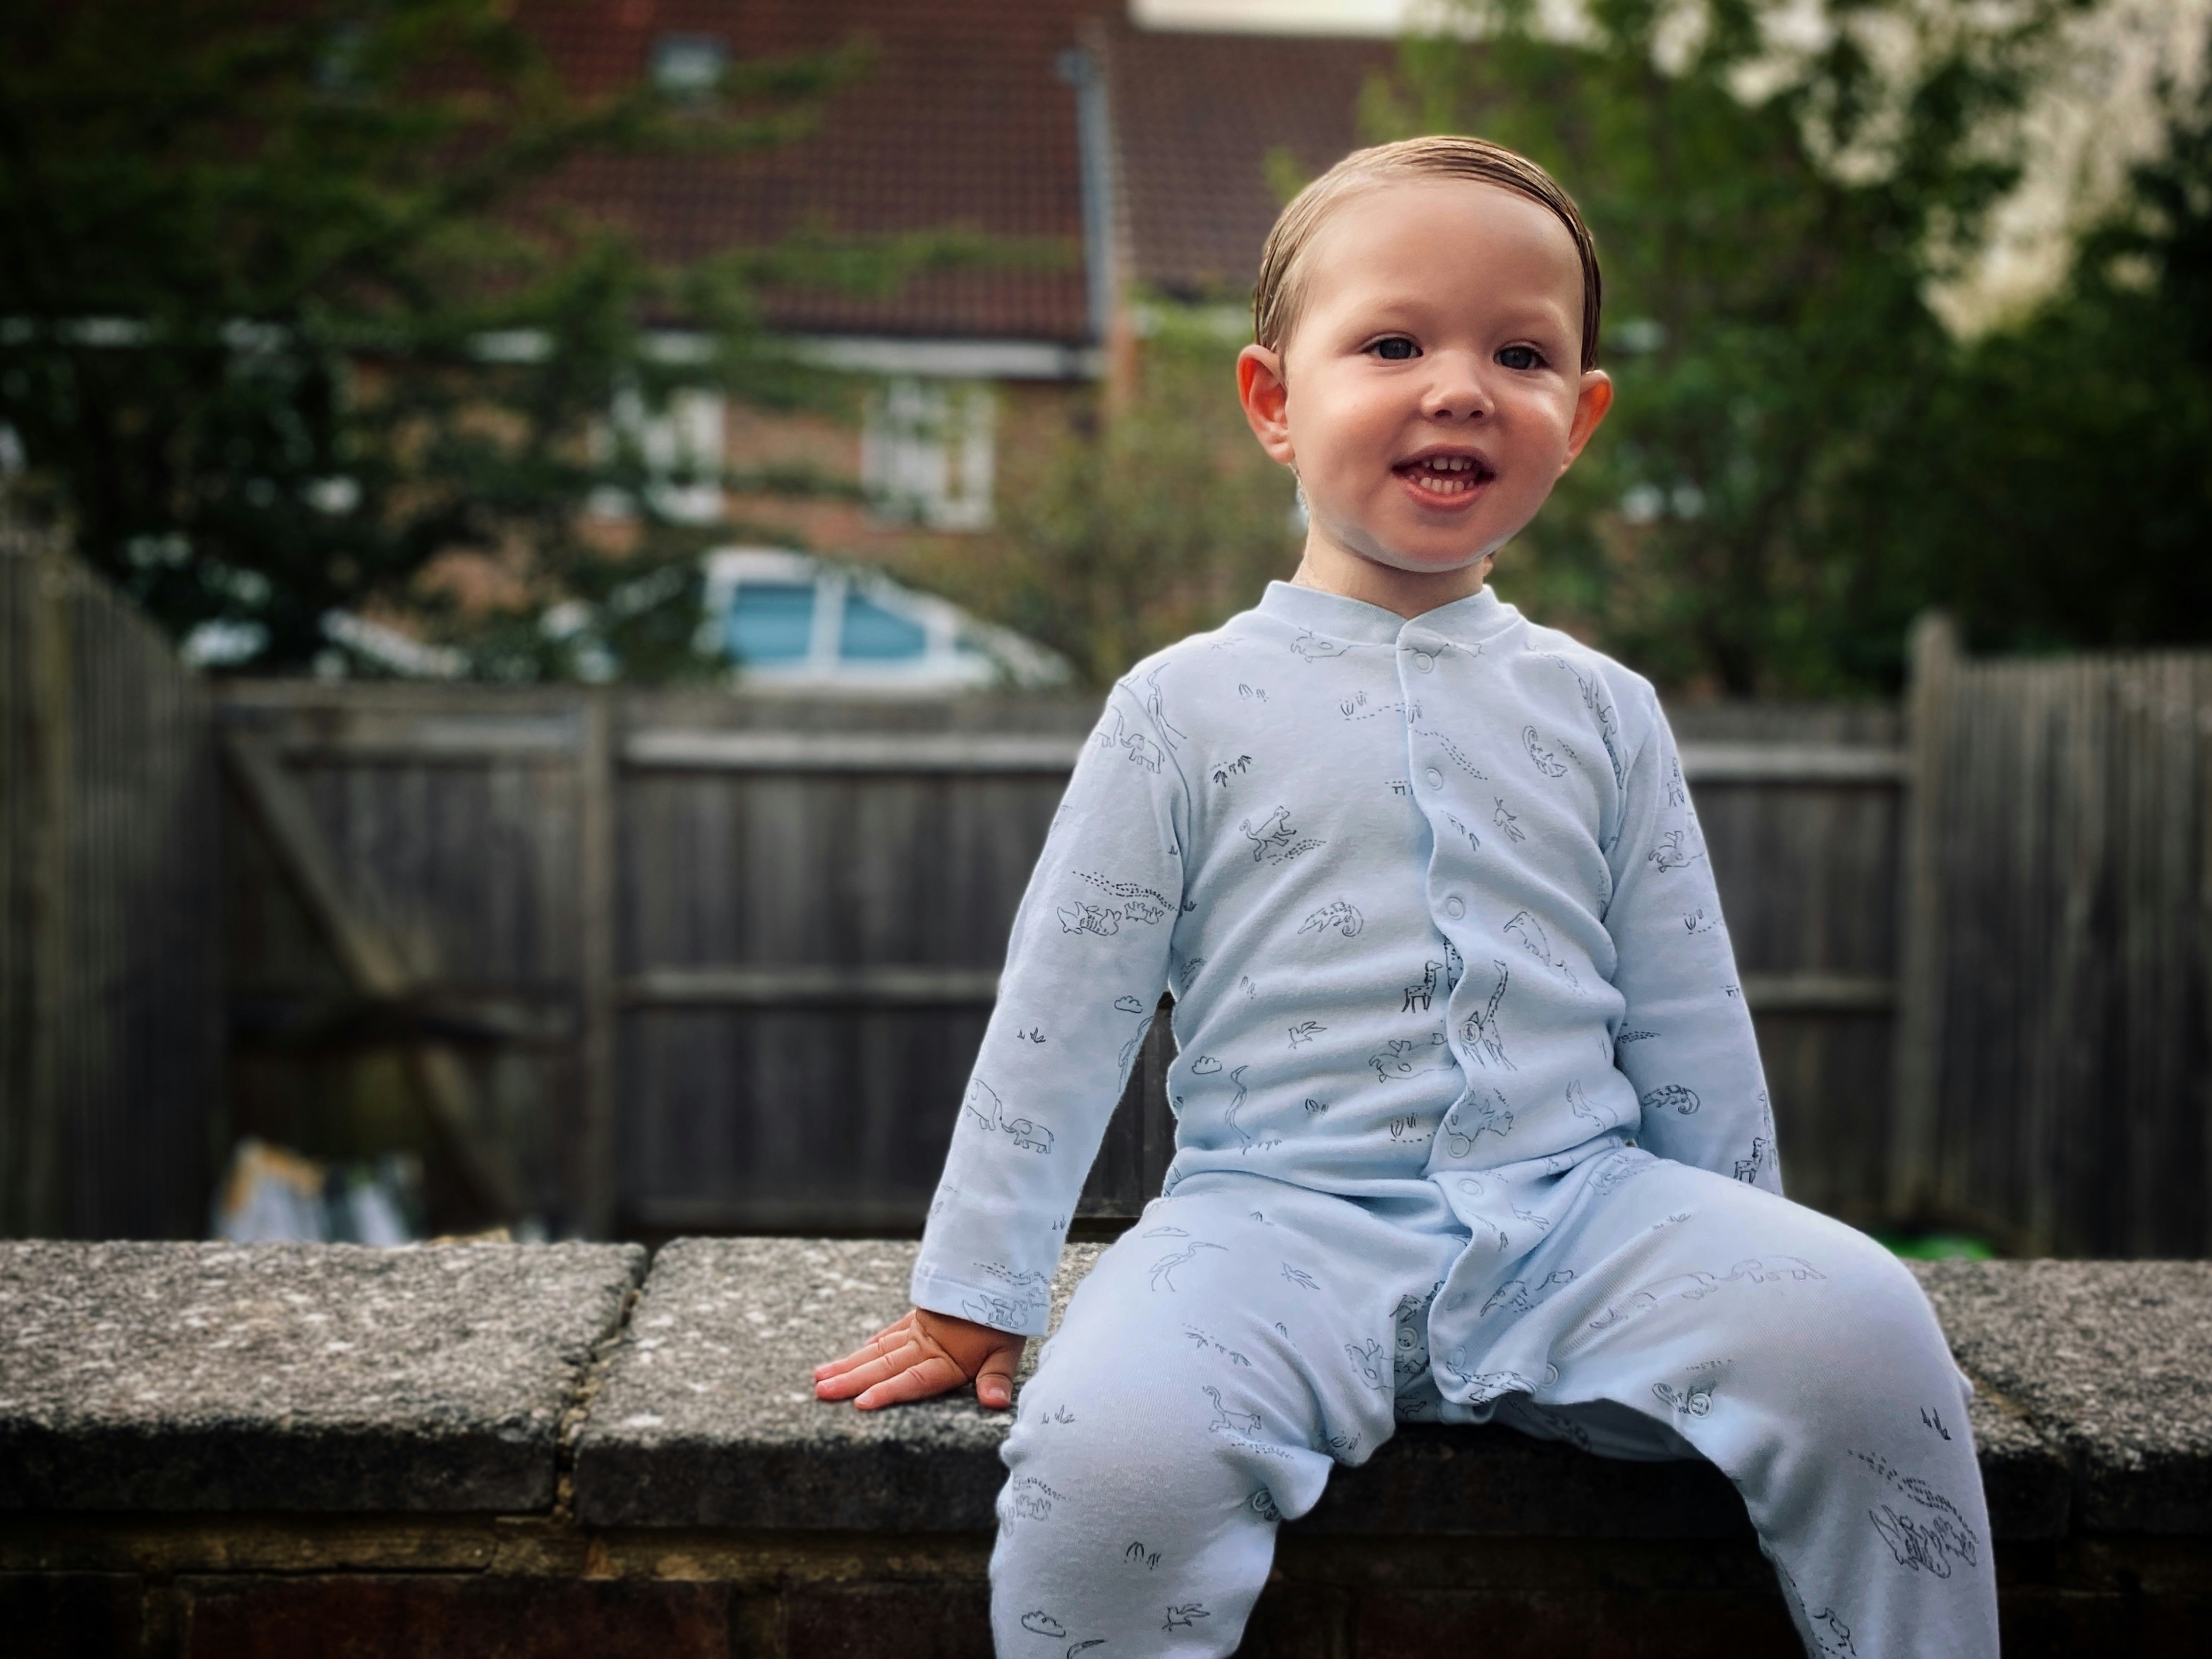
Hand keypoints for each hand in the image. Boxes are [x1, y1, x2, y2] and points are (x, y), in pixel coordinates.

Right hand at [813, 1306, 1026, 1410]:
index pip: (914, 1380)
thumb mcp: (1008, 1348)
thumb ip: (997, 1377)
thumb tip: (995, 1403)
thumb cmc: (1006, 1316)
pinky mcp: (918, 1318)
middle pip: (884, 1366)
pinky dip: (869, 1346)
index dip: (888, 1391)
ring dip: (849, 1364)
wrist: (998, 1271)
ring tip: (820, 1377)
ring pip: (878, 1350)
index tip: (859, 1403)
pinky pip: (887, 1335)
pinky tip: (853, 1355)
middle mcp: (926, 1345)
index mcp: (948, 1358)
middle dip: (851, 1380)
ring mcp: (918, 1330)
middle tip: (821, 1392)